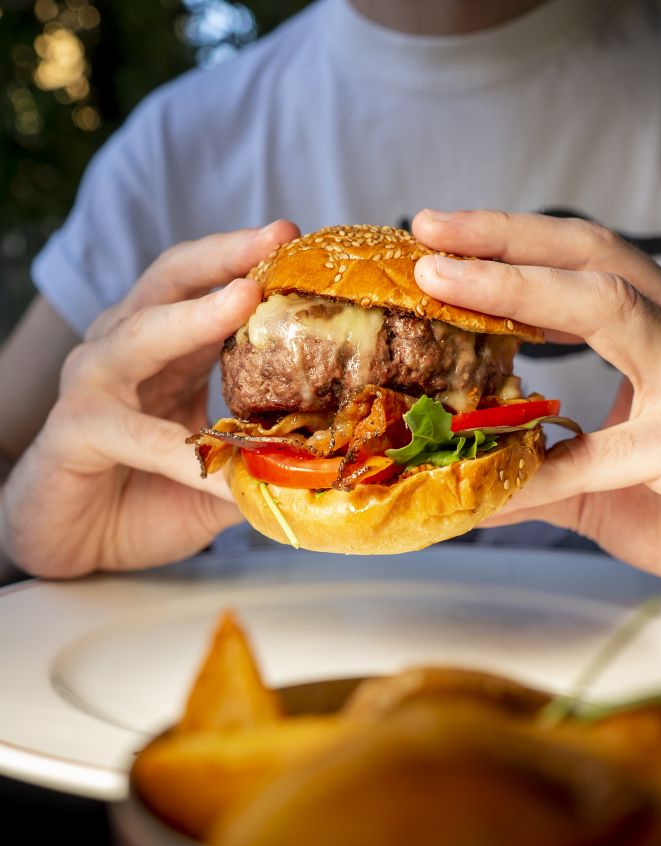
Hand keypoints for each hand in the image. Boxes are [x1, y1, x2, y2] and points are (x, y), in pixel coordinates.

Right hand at [1, 221, 297, 577]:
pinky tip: (220, 466)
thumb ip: (266, 460)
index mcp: (168, 348)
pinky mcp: (75, 429)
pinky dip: (180, 451)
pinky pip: (135, 434)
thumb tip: (335, 460)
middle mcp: (126, 349)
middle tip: (277, 237)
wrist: (79, 543)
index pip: (208, 287)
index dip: (251, 263)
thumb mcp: (221, 473)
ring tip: (245, 298)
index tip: (301, 242)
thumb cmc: (150, 497)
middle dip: (225, 256)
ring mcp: (94, 383)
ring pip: (142, 334)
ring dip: (194, 315)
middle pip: (171, 281)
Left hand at [412, 209, 660, 599]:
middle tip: (431, 231)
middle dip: (504, 237)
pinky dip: (540, 463)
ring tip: (443, 282)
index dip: (512, 241)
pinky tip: (491, 477)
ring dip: (514, 287)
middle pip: (593, 254)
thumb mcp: (595, 479)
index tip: (442, 236)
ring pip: (607, 304)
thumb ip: (534, 465)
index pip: (586, 261)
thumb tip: (459, 475)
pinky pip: (603, 446)